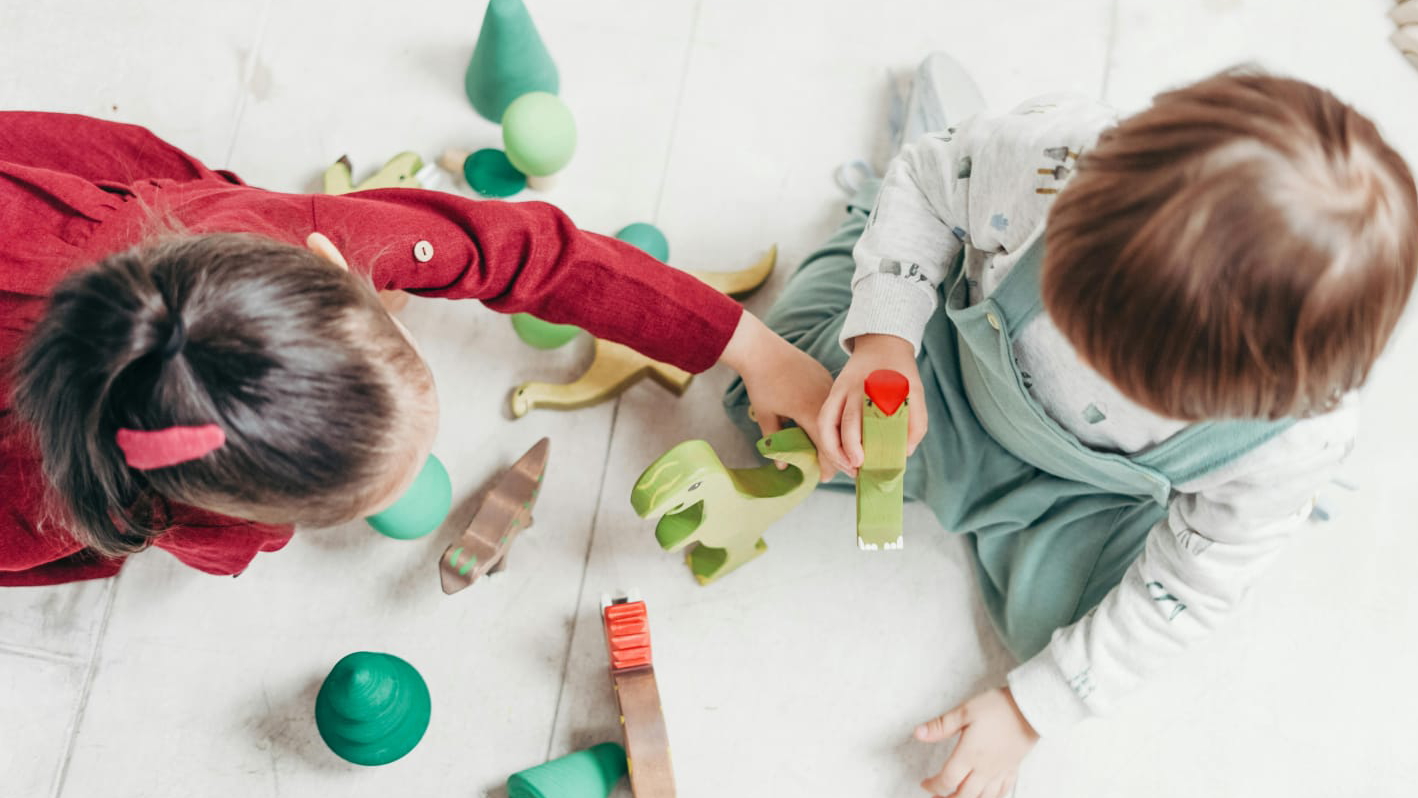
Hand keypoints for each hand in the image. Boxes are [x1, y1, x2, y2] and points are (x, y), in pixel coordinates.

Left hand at [720, 312, 835, 478]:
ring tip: (832, 448)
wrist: (761, 348)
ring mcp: (827, 386)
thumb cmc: (760, 383)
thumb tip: (782, 466)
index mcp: (810, 412)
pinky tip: (829, 424)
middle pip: (837, 434)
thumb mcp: (766, 415)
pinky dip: (833, 416)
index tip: (825, 478)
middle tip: (831, 468)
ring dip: (836, 434)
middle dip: (836, 453)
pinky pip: (833, 402)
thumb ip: (775, 441)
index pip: (826, 447)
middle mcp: (824, 400)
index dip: (828, 466)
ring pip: (838, 417)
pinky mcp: (826, 376)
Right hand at [817, 333, 926, 476]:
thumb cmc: (901, 374)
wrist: (882, 345)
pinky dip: (826, 439)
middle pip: (846, 422)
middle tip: (857, 468)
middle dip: (847, 450)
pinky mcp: (833, 392)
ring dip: (832, 448)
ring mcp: (840, 390)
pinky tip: (838, 454)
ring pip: (826, 422)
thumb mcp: (916, 394)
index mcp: (877, 389)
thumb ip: (916, 423)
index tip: (863, 462)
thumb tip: (905, 452)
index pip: (867, 420)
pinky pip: (823, 418)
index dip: (860, 444)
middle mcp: (855, 389)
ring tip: (845, 467)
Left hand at [915, 688, 1037, 797]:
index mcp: (969, 756)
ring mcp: (1000, 771)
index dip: (933, 786)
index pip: (947, 780)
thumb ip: (940, 726)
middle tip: (937, 796)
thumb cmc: (998, 707)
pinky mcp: (1013, 768)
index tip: (925, 783)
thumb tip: (918, 733)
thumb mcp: (964, 711)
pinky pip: (1002, 792)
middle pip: (964, 796)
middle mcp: (984, 769)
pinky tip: (986, 795)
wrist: (1031, 708)